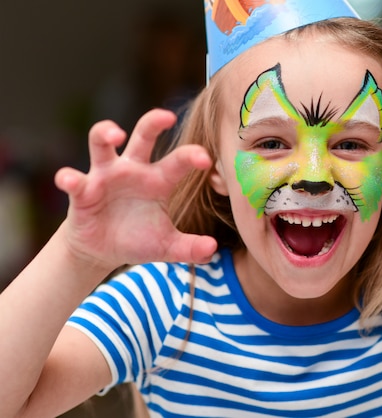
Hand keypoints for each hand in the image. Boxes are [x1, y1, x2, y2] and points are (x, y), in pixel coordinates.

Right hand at [54, 109, 217, 270]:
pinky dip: (69, 178)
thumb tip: (211, 249)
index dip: (191, 156)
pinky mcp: (82, 191)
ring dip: (105, 133)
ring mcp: (105, 176)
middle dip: (153, 122)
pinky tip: (69, 180)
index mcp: (158, 180)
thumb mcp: (166, 246)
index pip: (178, 162)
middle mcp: (133, 170)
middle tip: (167, 116)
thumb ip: (189, 248)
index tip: (205, 159)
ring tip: (115, 135)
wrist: (102, 251)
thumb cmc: (138, 239)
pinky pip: (74, 180)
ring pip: (102, 144)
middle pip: (143, 136)